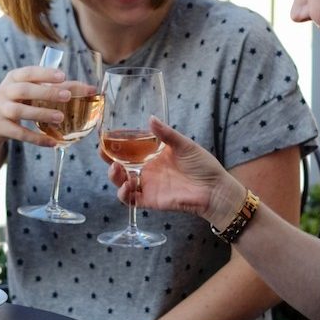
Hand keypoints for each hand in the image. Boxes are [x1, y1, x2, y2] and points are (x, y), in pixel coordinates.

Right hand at [0, 67, 94, 146]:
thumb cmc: (20, 100)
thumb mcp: (33, 90)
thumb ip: (61, 87)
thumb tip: (92, 89)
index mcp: (14, 77)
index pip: (30, 72)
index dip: (45, 74)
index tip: (62, 76)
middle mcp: (5, 91)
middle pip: (25, 91)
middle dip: (46, 93)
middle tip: (67, 96)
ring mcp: (1, 110)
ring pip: (20, 112)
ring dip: (41, 114)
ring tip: (60, 118)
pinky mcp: (1, 127)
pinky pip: (20, 134)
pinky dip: (36, 138)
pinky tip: (52, 142)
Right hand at [107, 117, 245, 225]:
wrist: (215, 189)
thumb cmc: (203, 165)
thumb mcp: (184, 145)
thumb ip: (166, 134)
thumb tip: (151, 118)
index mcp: (153, 157)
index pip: (128, 151)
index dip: (114, 146)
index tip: (105, 138)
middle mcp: (147, 171)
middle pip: (120, 167)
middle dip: (108, 161)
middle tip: (103, 152)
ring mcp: (148, 186)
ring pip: (122, 183)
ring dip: (114, 177)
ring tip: (115, 169)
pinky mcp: (151, 200)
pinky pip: (131, 200)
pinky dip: (124, 194)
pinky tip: (127, 185)